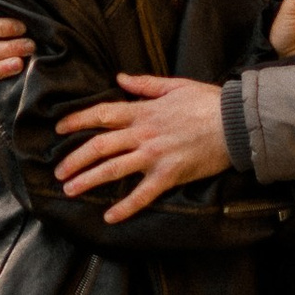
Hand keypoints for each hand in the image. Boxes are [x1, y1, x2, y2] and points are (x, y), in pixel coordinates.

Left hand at [53, 75, 231, 219]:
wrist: (235, 123)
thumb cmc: (208, 102)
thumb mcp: (175, 85)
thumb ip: (145, 84)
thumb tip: (120, 78)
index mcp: (143, 112)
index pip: (101, 114)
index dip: (77, 121)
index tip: (59, 128)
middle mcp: (143, 134)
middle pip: (99, 146)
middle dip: (75, 159)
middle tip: (58, 171)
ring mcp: (154, 155)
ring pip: (112, 169)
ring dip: (88, 180)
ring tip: (69, 190)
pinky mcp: (169, 175)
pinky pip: (142, 194)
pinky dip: (125, 207)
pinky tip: (109, 217)